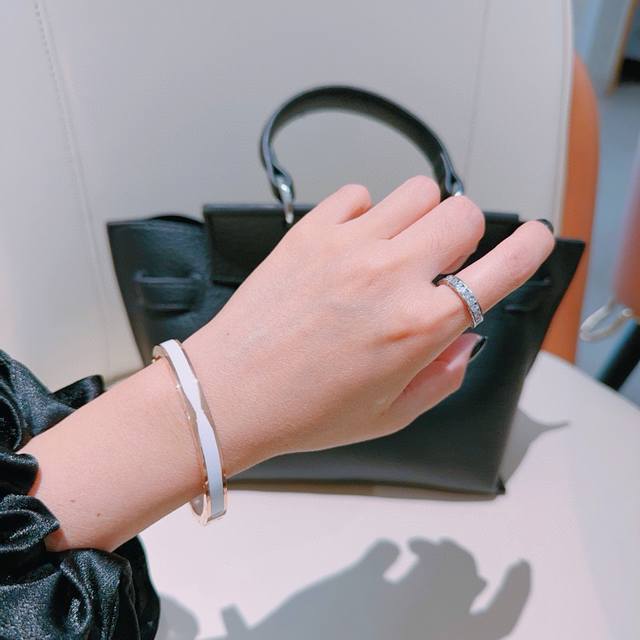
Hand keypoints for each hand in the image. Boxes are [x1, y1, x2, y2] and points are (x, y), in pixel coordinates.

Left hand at [185, 176, 554, 475]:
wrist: (231, 393)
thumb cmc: (303, 410)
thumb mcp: (391, 414)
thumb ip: (443, 373)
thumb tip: (465, 336)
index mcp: (419, 327)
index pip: (500, 269)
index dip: (530, 248)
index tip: (536, 238)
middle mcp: (390, 277)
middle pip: (463, 214)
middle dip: (463, 236)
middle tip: (438, 262)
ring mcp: (348, 246)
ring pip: (418, 192)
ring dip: (419, 218)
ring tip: (394, 249)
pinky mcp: (310, 231)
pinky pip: (359, 194)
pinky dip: (365, 213)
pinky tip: (351, 245)